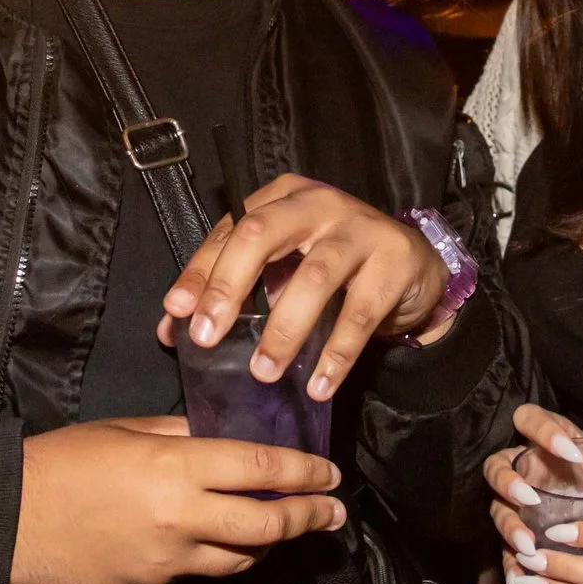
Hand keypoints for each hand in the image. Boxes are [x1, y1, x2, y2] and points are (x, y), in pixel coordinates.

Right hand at [7, 415, 346, 583]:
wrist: (8, 518)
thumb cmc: (63, 462)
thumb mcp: (126, 431)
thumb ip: (179, 435)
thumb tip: (219, 437)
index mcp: (176, 468)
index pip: (261, 470)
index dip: (304, 473)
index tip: (331, 475)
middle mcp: (181, 518)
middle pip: (268, 524)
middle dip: (309, 517)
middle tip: (332, 512)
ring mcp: (167, 560)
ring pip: (241, 558)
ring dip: (269, 542)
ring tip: (282, 528)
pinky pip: (198, 573)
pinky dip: (217, 557)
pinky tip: (219, 544)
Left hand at [159, 174, 452, 401]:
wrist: (411, 264)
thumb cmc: (334, 265)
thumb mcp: (282, 268)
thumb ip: (232, 291)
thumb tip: (170, 328)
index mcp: (282, 198)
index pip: (230, 230)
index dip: (200, 271)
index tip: (177, 313)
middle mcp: (318, 204)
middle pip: (262, 234)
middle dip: (229, 285)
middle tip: (208, 336)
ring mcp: (360, 229)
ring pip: (313, 277)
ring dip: (284, 330)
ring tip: (263, 372)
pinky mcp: (395, 262)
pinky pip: (359, 314)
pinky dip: (336, 354)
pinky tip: (318, 385)